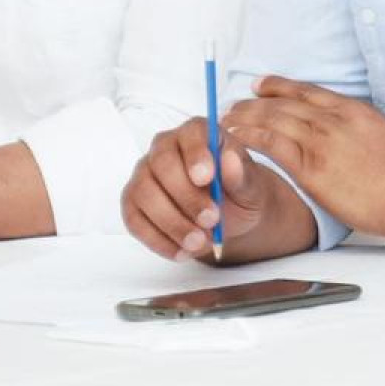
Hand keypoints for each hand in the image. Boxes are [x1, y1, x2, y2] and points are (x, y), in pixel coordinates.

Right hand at [122, 118, 275, 261]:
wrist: (228, 216)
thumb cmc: (239, 192)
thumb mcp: (251, 188)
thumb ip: (242, 175)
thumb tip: (230, 159)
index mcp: (198, 133)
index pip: (191, 133)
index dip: (196, 154)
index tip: (207, 178)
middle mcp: (165, 148)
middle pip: (162, 163)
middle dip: (186, 196)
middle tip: (212, 220)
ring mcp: (144, 174)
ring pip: (144, 192)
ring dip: (172, 222)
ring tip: (200, 242)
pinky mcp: (133, 203)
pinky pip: (134, 219)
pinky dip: (157, 239)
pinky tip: (181, 252)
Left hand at [222, 77, 384, 236]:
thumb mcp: (384, 137)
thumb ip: (361, 131)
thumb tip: (351, 136)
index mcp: (353, 110)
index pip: (308, 91)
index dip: (280, 86)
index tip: (261, 84)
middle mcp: (334, 119)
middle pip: (285, 103)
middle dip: (255, 101)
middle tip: (235, 103)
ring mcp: (322, 142)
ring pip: (274, 119)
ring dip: (246, 117)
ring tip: (227, 119)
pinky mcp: (312, 167)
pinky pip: (273, 144)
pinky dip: (251, 137)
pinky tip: (236, 137)